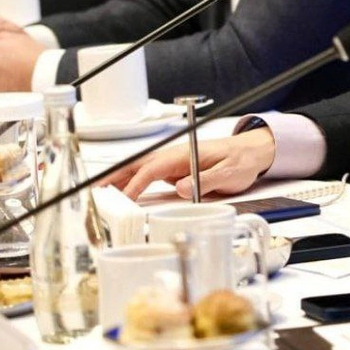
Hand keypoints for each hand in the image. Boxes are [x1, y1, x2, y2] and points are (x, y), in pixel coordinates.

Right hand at [98, 128, 276, 199]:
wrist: (254, 152)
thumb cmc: (242, 160)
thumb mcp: (230, 174)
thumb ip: (206, 181)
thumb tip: (182, 188)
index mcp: (185, 155)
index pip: (153, 169)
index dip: (136, 183)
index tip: (124, 198)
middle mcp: (176, 156)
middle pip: (140, 164)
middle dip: (116, 176)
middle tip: (96, 189)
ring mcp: (175, 163)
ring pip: (142, 169)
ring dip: (121, 179)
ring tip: (102, 193)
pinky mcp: (178, 170)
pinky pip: (150, 175)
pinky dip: (134, 183)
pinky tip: (126, 194)